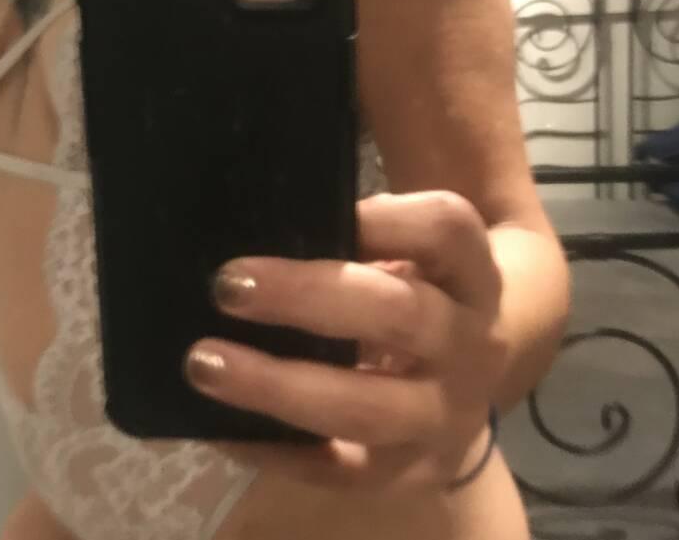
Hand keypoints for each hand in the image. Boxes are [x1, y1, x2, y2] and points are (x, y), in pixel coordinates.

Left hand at [184, 192, 505, 489]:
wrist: (473, 366)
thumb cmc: (417, 284)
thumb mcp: (412, 247)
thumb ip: (365, 228)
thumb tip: (264, 217)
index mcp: (472, 270)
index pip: (444, 229)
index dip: (382, 218)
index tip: (304, 206)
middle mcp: (472, 343)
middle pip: (398, 314)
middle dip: (307, 298)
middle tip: (227, 286)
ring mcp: (448, 416)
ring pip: (368, 408)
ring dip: (279, 387)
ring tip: (205, 364)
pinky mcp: (415, 472)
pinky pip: (343, 471)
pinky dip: (279, 452)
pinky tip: (222, 428)